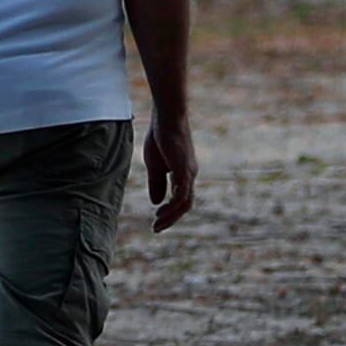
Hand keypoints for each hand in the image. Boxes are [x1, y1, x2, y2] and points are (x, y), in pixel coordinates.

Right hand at [145, 116, 198, 230]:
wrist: (167, 118)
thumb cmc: (161, 137)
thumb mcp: (155, 165)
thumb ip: (156, 183)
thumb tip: (157, 202)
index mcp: (184, 174)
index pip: (181, 199)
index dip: (170, 212)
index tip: (157, 220)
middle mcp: (190, 175)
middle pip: (186, 205)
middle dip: (171, 218)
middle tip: (157, 228)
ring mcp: (189, 173)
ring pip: (185, 203)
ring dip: (171, 216)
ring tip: (157, 224)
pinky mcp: (184, 170)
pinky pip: (181, 194)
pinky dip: (173, 205)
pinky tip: (161, 210)